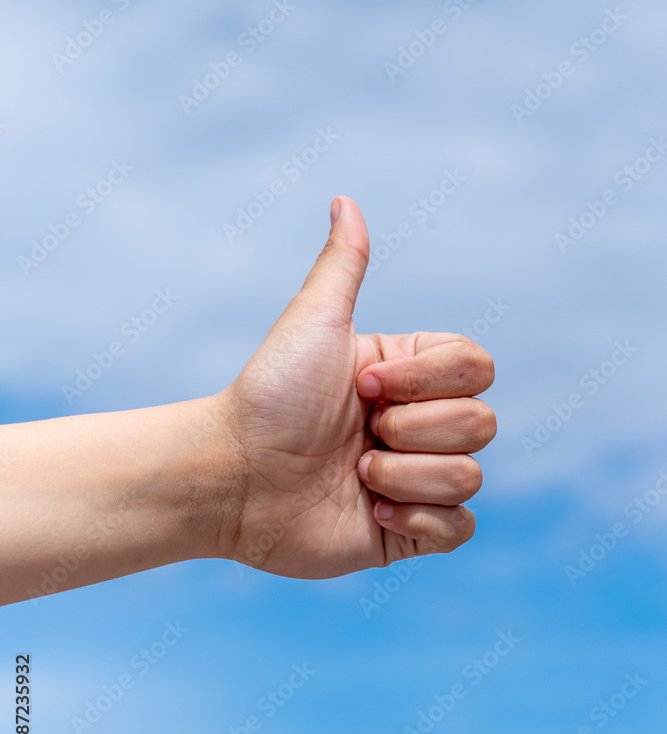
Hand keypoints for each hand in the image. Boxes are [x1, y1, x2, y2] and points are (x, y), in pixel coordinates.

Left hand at [214, 196, 495, 577]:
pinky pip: (461, 527)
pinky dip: (421, 520)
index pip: (477, 368)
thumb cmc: (268, 396)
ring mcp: (417, 480)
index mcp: (409, 377)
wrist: (232, 476)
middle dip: (414, 430)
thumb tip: (345, 200)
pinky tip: (371, 512)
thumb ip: (344, 266)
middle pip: (482, 423)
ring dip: (405, 475)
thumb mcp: (314, 322)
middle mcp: (419, 426)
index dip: (426, 381)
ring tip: (354, 476)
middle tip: (357, 433)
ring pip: (470, 475)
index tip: (362, 384)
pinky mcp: (409, 532)